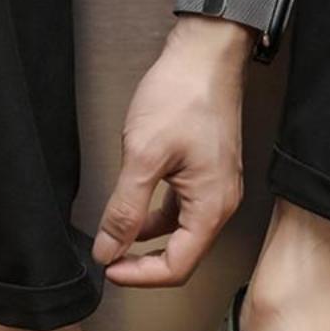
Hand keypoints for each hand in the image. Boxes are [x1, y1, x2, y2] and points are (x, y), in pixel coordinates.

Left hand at [93, 17, 250, 286]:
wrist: (205, 55)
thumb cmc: (183, 95)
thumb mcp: (143, 156)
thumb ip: (125, 210)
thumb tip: (109, 249)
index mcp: (210, 207)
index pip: (177, 266)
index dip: (140, 275)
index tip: (109, 269)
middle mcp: (220, 205)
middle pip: (182, 256)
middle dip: (143, 263)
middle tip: (110, 260)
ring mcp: (216, 191)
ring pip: (180, 235)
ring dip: (148, 241)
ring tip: (115, 238)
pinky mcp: (208, 176)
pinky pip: (182, 211)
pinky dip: (156, 218)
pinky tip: (134, 211)